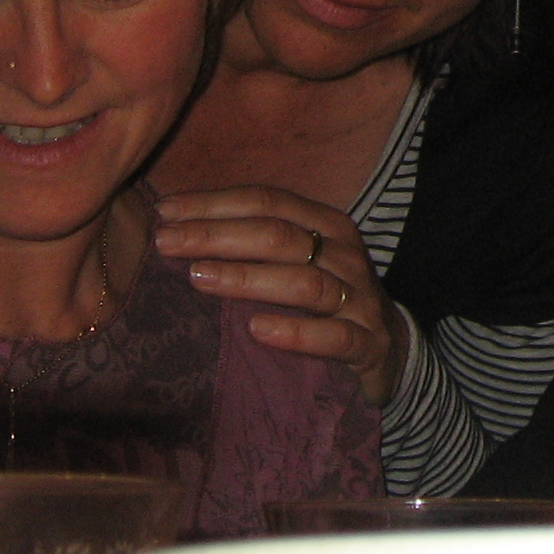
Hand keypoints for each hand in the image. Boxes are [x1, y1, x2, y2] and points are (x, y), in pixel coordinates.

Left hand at [153, 187, 403, 406]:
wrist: (389, 351)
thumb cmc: (324, 302)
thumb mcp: (299, 262)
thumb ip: (254, 245)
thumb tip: (175, 228)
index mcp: (326, 225)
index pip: (269, 202)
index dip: (215, 204)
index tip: (164, 213)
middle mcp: (345, 255)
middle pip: (279, 236)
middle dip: (217, 236)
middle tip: (166, 244)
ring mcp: (359, 300)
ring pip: (303, 282)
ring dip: (247, 278)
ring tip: (198, 278)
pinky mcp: (368, 344)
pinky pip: (333, 337)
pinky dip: (295, 332)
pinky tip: (256, 329)